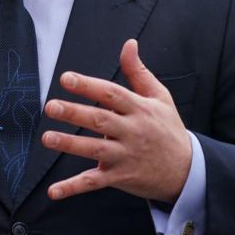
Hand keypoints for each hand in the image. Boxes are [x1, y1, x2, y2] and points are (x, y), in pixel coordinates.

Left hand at [41, 39, 191, 203]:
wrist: (188, 171)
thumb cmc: (168, 129)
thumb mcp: (160, 97)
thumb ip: (138, 72)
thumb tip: (128, 44)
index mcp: (140, 109)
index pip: (111, 94)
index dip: (89, 86)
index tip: (66, 78)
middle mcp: (132, 131)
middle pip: (100, 120)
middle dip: (75, 113)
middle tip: (51, 106)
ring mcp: (125, 156)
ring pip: (95, 149)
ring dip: (70, 144)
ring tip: (47, 138)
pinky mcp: (120, 177)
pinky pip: (94, 182)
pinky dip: (73, 187)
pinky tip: (54, 191)